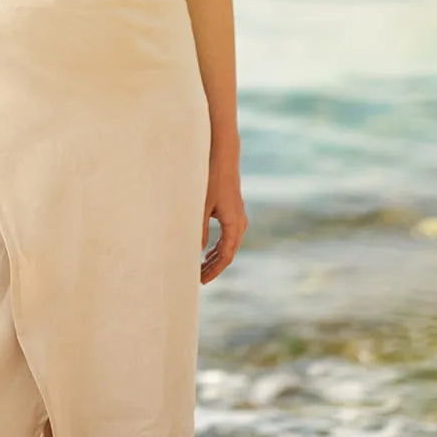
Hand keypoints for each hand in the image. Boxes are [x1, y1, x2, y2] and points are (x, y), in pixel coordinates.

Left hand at [200, 155, 247, 283]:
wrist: (223, 156)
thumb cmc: (211, 179)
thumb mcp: (201, 206)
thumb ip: (199, 230)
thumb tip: (196, 252)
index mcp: (234, 224)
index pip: (225, 256)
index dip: (213, 270)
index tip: (200, 280)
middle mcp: (240, 223)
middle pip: (228, 253)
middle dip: (214, 267)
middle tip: (199, 278)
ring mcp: (238, 216)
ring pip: (229, 245)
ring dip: (216, 257)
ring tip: (201, 268)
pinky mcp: (233, 210)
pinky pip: (228, 235)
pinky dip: (218, 246)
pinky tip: (207, 250)